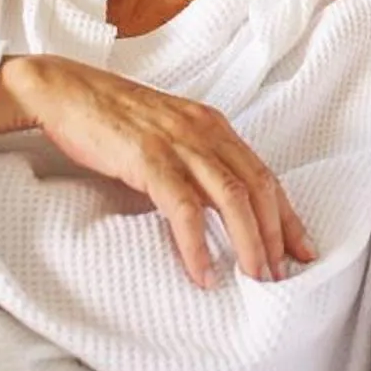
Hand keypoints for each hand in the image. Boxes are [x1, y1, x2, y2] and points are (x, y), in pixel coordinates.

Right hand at [0, 52, 313, 288]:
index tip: (303, 250)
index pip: (265, 174)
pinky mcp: (148, 157)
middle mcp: (205, 131)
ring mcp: (178, 143)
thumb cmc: (114, 120)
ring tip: (255, 279)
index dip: (288, 215)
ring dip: (248, 243)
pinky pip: (183, 207)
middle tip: (282, 276)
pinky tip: (203, 272)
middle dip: (276, 235)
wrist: (67, 91)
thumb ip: (194, 165)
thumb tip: (214, 214)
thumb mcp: (168, 137)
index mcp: (214, 126)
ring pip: (231, 197)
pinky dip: (198, 244)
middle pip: (258, 187)